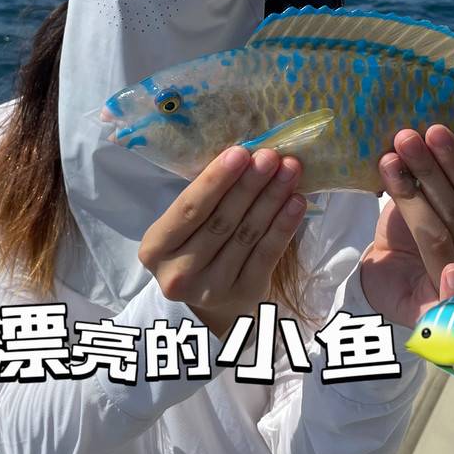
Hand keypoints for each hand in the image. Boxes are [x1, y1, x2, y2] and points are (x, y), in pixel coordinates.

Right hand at [138, 146, 306, 338]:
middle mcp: (180, 272)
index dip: (216, 180)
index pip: (189, 208)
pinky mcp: (244, 294)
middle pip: (221, 221)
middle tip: (270, 156)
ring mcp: (212, 288)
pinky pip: (267, 255)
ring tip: (289, 170)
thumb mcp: (184, 226)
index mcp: (156, 247)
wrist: (209, 300)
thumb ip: (204, 199)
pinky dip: (284, 226)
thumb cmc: (196, 245)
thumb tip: (243, 154)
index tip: (239, 153)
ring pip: (247, 235)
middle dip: (249, 184)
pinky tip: (296, 202)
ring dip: (272, 198)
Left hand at [360, 125, 453, 329]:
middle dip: (431, 172)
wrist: (381, 282)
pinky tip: (453, 272)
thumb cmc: (409, 240)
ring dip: (414, 196)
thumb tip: (430, 132)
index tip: (434, 129)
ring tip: (390, 160)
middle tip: (406, 137)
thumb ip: (440, 182)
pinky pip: (451, 301)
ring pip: (441, 239)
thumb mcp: (427, 205)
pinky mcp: (449, 320)